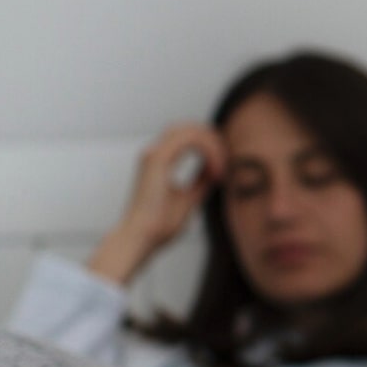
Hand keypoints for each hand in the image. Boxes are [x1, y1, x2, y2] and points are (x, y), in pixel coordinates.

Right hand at [86, 123, 226, 284]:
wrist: (143, 238)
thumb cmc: (160, 225)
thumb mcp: (190, 198)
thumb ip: (201, 181)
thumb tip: (215, 169)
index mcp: (158, 161)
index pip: (186, 137)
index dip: (209, 147)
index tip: (220, 173)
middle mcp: (153, 153)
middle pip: (188, 128)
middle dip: (212, 140)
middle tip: (224, 165)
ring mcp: (153, 154)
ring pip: (190, 130)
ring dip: (212, 144)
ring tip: (220, 169)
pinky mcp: (157, 159)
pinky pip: (189, 139)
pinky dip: (208, 150)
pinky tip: (215, 170)